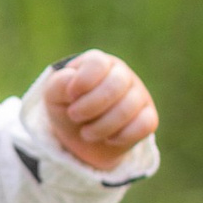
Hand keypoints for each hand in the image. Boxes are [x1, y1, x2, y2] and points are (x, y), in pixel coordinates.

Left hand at [40, 50, 156, 169]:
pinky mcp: (148, 117)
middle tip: (74, 116)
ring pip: (129, 106)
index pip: (98, 63)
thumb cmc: (67, 107)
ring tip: (86, 133)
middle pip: (116, 83)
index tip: (70, 96)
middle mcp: (121, 75)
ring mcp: (138, 95)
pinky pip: (145, 123)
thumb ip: (59, 83)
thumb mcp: (54, 95)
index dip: (83, 81)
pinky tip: (109, 139)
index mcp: (98, 63)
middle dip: (91, 105)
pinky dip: (124, 135)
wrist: (80, 137)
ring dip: (102, 126)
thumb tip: (72, 80)